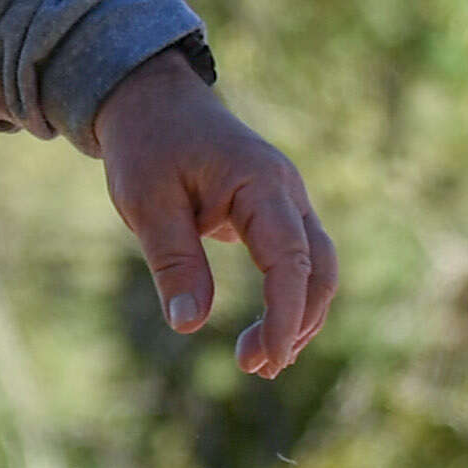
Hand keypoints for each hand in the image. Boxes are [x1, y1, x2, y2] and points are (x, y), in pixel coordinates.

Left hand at [96, 48, 338, 378]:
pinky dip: (290, 300)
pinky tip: (264, 333)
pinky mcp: (276, 213)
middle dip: (296, 324)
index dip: (283, 315)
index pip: (290, 260)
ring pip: (317, 269)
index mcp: (260, 183)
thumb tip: (190, 325)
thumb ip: (173, 262)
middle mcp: (287, 192)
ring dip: (298, 318)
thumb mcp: (147, 204)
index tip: (264, 359)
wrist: (152, 99)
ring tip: (258, 362)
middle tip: (254, 368)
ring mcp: (287, 201)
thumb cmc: (147, 145)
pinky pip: (299, 262)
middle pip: (320, 270)